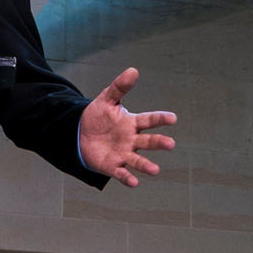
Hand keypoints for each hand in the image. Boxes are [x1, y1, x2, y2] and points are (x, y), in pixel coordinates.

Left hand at [78, 67, 177, 187]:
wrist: (80, 133)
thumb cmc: (98, 116)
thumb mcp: (107, 99)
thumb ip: (120, 87)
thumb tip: (133, 70)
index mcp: (132, 123)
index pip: (149, 120)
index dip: (160, 119)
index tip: (172, 118)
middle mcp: (132, 140)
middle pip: (148, 142)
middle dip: (159, 143)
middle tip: (171, 144)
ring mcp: (123, 154)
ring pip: (138, 160)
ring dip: (146, 166)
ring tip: (155, 170)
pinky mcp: (113, 166)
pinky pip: (121, 173)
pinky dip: (128, 178)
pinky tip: (134, 182)